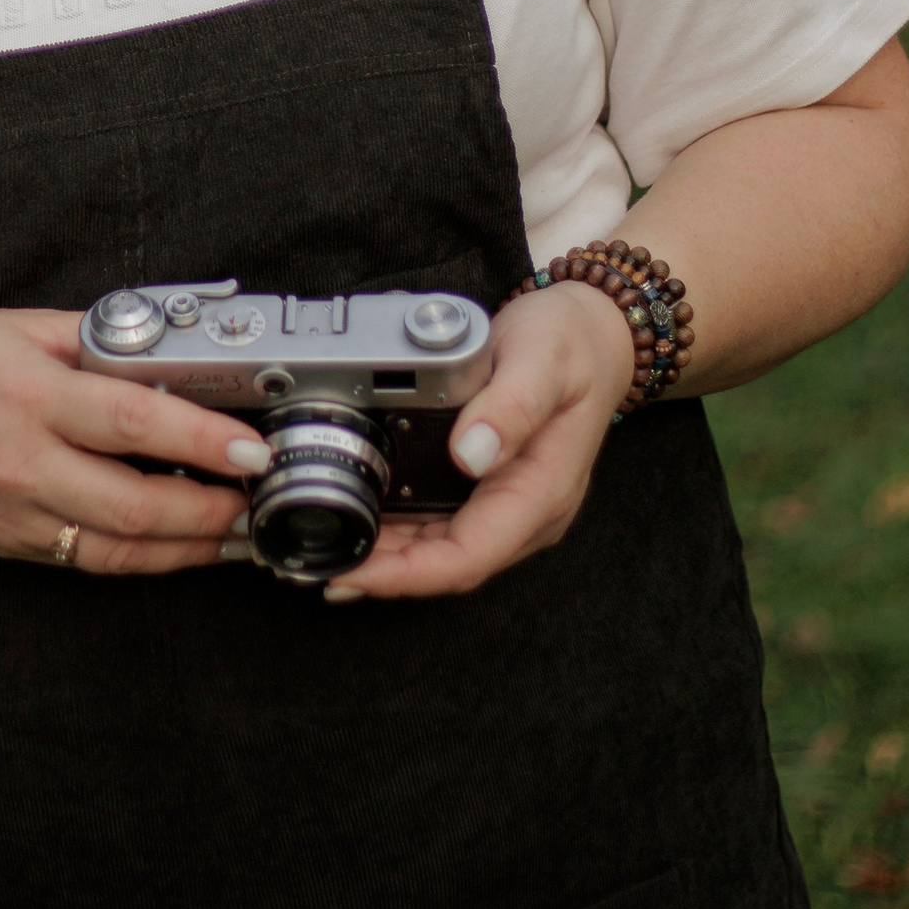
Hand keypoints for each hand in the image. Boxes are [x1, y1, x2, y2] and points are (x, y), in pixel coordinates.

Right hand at [0, 307, 263, 573]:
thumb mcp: (18, 328)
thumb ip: (96, 342)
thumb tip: (174, 353)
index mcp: (25, 395)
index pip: (132, 423)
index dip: (203, 440)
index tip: (253, 448)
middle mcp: (18, 463)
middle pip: (133, 505)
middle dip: (211, 510)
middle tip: (259, 499)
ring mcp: (12, 515)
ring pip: (118, 548)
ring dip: (190, 547)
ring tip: (240, 532)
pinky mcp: (8, 546)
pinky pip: (89, 559)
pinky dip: (146, 557)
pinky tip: (183, 546)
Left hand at [325, 279, 637, 602]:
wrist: (593, 334)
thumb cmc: (570, 344)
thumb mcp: (543, 361)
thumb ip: (511, 406)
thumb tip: (472, 455)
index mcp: (539, 494)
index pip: (469, 558)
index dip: (407, 575)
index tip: (355, 572)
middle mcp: (525, 513)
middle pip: (447, 566)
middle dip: (383, 574)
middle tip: (316, 561)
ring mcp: (509, 506)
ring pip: (440, 551)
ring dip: (386, 558)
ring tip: (325, 548)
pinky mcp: (492, 491)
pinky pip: (442, 527)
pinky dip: (400, 533)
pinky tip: (362, 523)